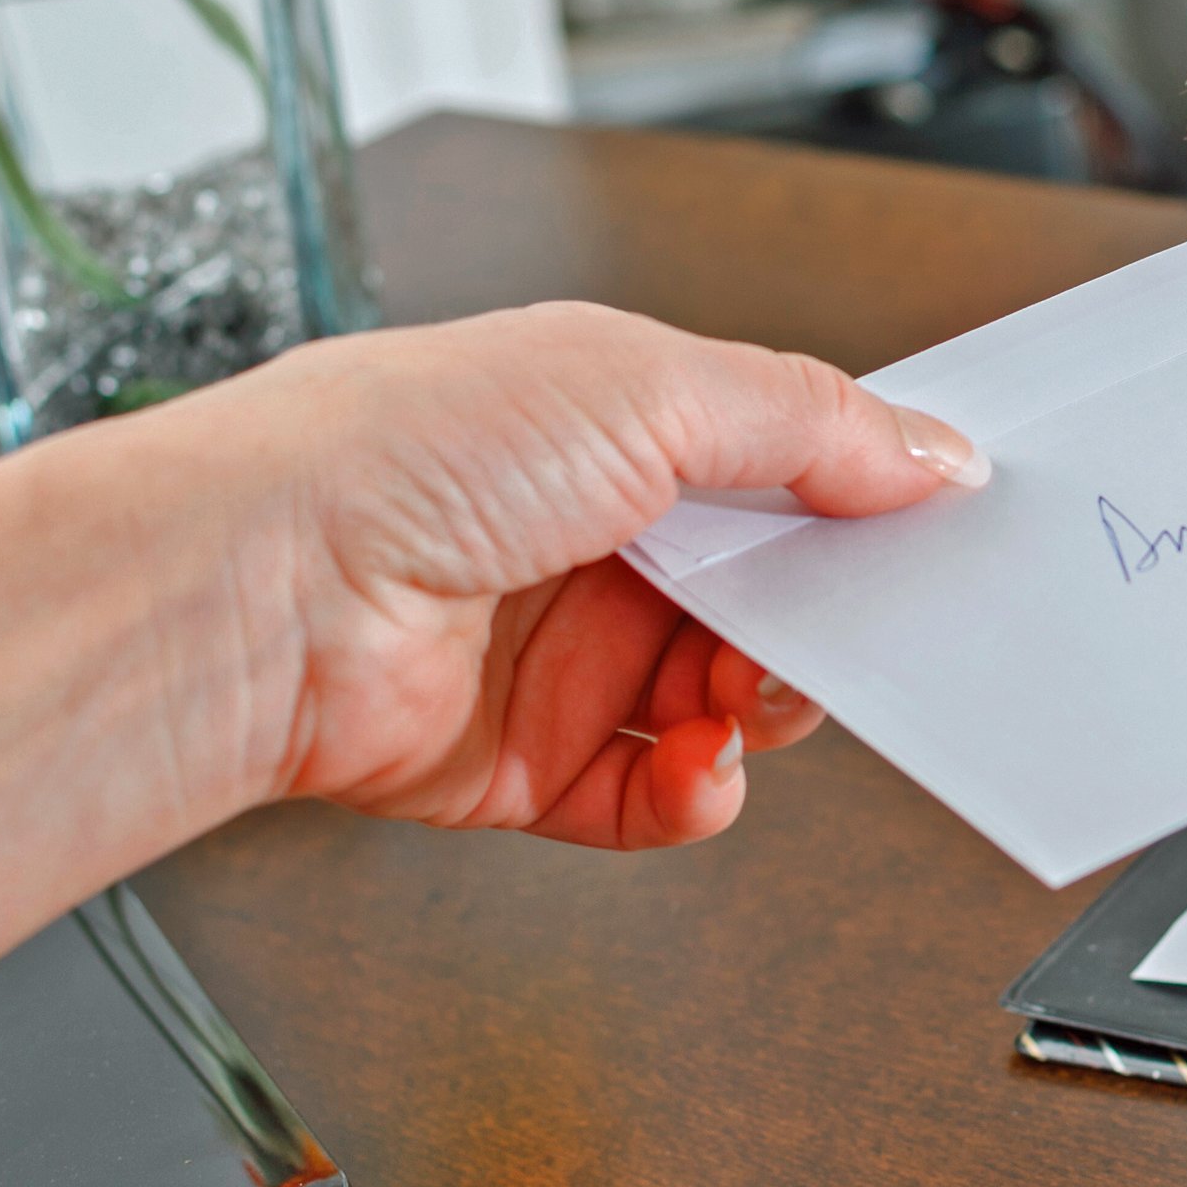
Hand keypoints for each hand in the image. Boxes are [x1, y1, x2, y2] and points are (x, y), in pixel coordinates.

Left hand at [169, 302, 985, 850]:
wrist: (257, 589)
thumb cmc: (405, 449)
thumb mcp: (651, 386)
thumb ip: (809, 423)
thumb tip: (926, 452)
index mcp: (615, 419)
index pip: (775, 461)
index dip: (854, 498)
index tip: (928, 528)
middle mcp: (587, 532)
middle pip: (763, 593)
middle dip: (820, 619)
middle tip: (848, 628)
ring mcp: (555, 653)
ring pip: (722, 703)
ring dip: (760, 711)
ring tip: (743, 699)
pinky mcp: (522, 764)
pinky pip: (650, 800)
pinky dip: (694, 798)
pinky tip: (695, 771)